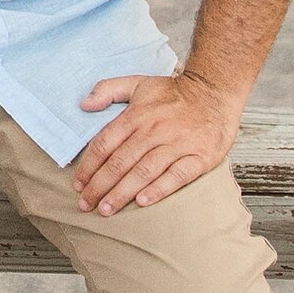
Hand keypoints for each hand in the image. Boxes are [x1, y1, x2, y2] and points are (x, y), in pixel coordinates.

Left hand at [72, 69, 240, 215]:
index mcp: (137, 115)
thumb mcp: (138, 83)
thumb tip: (83, 104)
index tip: (78, 184)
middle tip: (86, 204)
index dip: (89, 166)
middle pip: (120, 162)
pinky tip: (143, 202)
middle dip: (99, 186)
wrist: (215, 91)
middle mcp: (154, 130)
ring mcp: (177, 144)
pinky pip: (176, 176)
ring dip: (122, 192)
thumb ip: (108, 89)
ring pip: (144, 171)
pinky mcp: (199, 157)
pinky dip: (159, 189)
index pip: (105, 144)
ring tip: (106, 209)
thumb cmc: (174, 93)